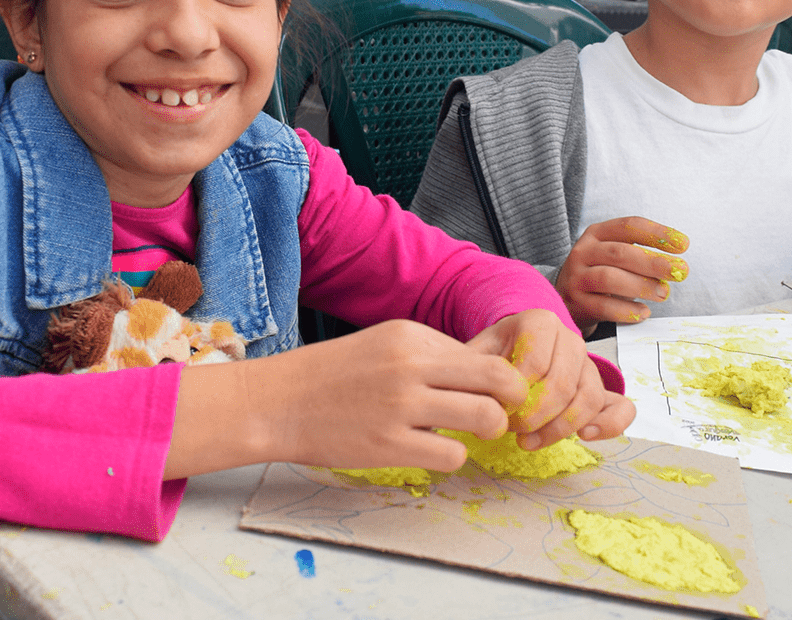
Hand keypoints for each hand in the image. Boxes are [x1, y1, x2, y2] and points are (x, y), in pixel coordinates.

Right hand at [164, 318, 533, 478]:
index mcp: (411, 335)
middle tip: (503, 412)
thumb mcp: (383, 343)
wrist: (279, 402)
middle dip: (512, 399)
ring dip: (487, 428)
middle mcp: (411, 365)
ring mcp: (401, 406)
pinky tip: (431, 449)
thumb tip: (482, 375)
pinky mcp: (390, 446)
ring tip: (470, 433)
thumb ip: (430, 355)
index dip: (498, 377)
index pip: (483, 353)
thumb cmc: (333, 374)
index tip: (494, 392)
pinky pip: (452, 455)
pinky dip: (451, 456)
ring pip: (485, 417)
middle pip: (498, 378)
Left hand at [468, 309, 635, 448]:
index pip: (535, 362)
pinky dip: (610, 424)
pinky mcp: (601, 387)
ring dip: (559, 428)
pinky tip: (584, 437)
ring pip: (587, 399)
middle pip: (561, 384)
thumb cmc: (494, 352)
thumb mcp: (477, 352)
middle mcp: (570, 338)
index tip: (499, 409)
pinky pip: (620, 406)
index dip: (516, 393)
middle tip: (512, 430)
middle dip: (536, 416)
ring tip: (530, 442)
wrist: (514, 346)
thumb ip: (472, 368)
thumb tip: (471, 396)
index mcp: (540, 322)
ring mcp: (589, 363)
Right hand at [556, 216, 688, 334]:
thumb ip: (639, 256)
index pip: (628, 226)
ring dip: (641, 285)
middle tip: (679, 271)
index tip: (683, 244)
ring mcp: (577, 277)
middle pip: (619, 253)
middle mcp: (583, 252)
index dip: (657, 234)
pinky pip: (604, 306)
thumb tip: (675, 266)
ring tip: (663, 293)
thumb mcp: (613, 255)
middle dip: (653, 262)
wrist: (565, 299)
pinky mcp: (576, 302)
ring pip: (609, 278)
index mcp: (596, 234)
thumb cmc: (599, 274)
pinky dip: (627, 311)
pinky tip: (643, 312)